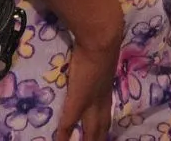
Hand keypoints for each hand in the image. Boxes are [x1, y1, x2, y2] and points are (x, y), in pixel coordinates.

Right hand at [57, 11, 121, 140]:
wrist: (101, 39)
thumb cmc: (101, 40)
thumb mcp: (100, 54)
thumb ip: (96, 56)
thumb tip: (90, 51)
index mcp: (106, 88)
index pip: (106, 112)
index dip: (104, 124)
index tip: (104, 132)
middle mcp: (101, 99)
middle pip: (101, 126)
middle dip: (100, 138)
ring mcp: (91, 103)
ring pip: (91, 130)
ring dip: (89, 140)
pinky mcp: (78, 102)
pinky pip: (69, 124)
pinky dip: (64, 136)